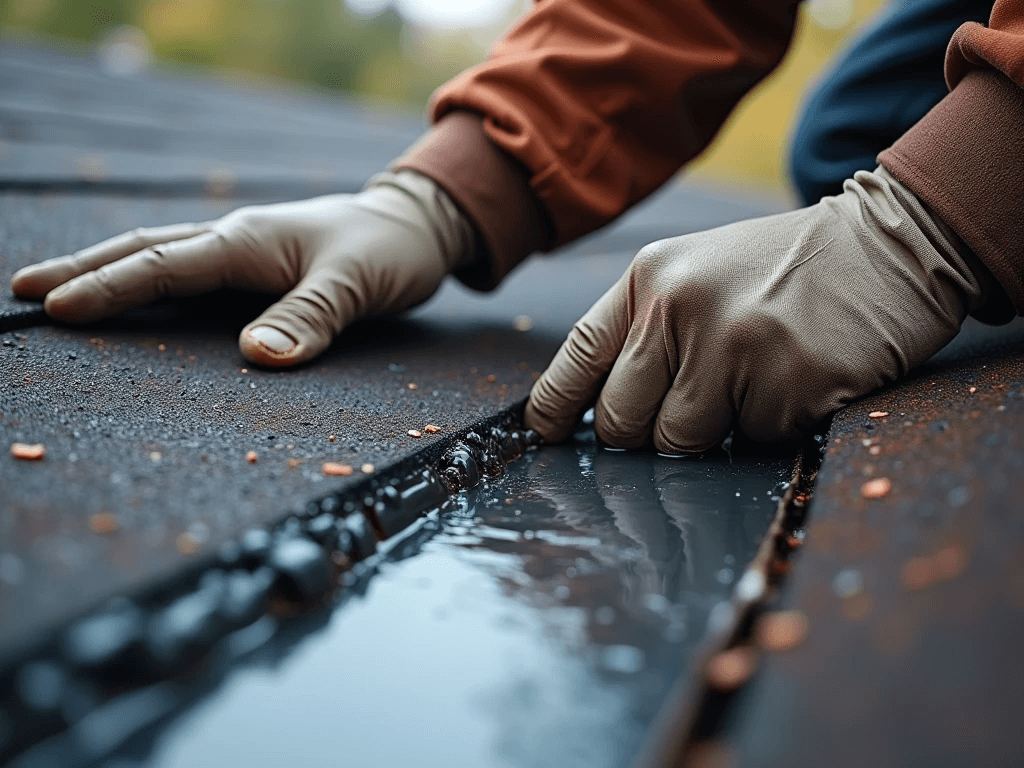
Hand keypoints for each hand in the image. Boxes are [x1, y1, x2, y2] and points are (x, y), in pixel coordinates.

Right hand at [10, 171, 474, 366]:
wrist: (414, 225)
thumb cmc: (388, 252)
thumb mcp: (357, 285)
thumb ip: (310, 318)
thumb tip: (256, 357)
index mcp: (247, 241)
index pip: (164, 267)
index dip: (109, 287)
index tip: (56, 307)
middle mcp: (235, 241)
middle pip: (143, 252)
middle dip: (83, 270)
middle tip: (24, 291)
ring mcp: (242, 251)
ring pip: (160, 258)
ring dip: (107, 271)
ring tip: (55, 289)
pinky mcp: (255, 266)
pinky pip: (189, 272)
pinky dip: (150, 282)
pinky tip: (132, 296)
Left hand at [525, 168, 983, 450]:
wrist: (887, 247)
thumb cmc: (782, 271)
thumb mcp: (695, 272)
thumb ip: (642, 330)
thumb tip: (594, 413)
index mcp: (650, 278)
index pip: (576, 358)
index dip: (552, 410)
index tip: (544, 437)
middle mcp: (680, 308)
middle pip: (620, 423)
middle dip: (646, 433)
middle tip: (695, 402)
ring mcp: (734, 346)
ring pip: (681, 444)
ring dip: (713, 431)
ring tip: (753, 378)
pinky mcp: (788, 383)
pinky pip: (750, 441)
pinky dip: (769, 425)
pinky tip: (794, 378)